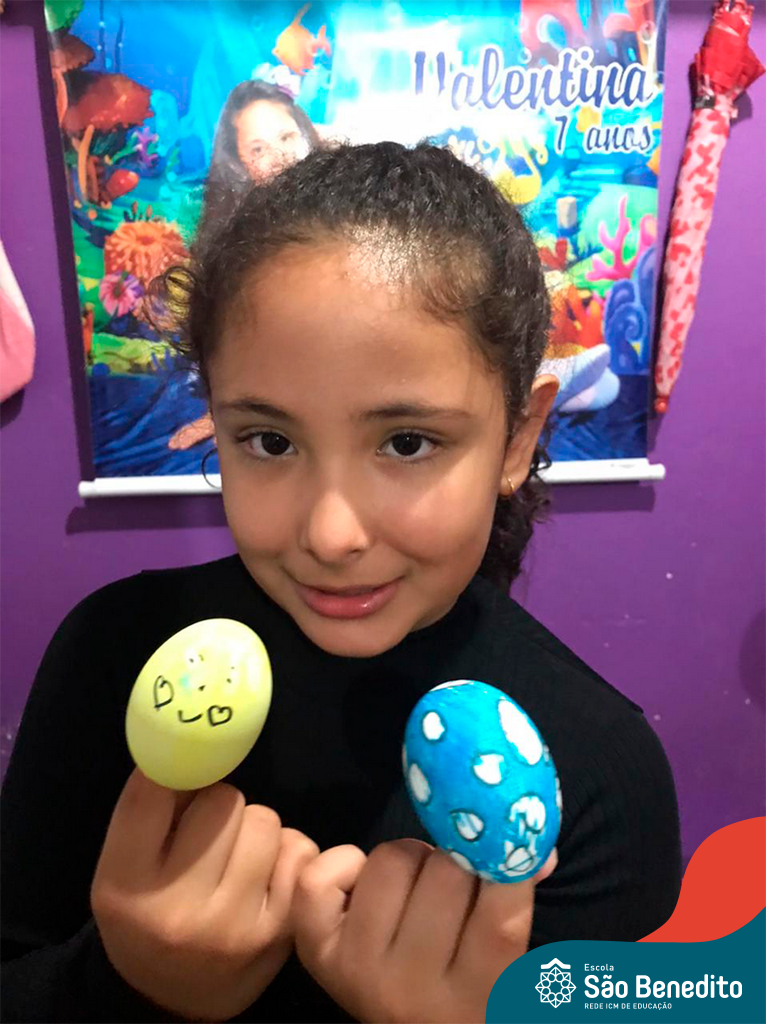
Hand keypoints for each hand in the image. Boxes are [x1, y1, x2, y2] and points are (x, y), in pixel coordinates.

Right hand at [91, 767, 317, 1021]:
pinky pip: (299, 850)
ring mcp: (236, 927)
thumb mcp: (123, 866)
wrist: (174, 999)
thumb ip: (151, 808)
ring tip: (235, 856)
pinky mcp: (283, 933)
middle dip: (218, 806)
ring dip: (254, 827)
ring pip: (265, 821)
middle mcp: (180, 912)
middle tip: (207, 833)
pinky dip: (286, 852)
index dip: (176, 768)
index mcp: (126, 887)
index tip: (184, 770)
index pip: (155, 792)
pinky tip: (265, 876)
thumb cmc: (147, 911)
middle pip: (223, 801)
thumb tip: (198, 745)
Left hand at [293, 838, 556, 1023]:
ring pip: (390, 861)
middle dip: (455, 858)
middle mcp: (412, 990)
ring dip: (407, 858)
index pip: (500, 916)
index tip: (506, 840)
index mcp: (473, 997)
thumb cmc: (462, 987)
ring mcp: (358, 970)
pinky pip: (322, 876)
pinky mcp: (316, 950)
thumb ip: (519, 901)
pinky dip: (343, 862)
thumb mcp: (503, 963)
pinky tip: (363, 882)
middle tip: (454, 875)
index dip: (507, 862)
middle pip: (444, 874)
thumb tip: (538, 841)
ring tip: (414, 883)